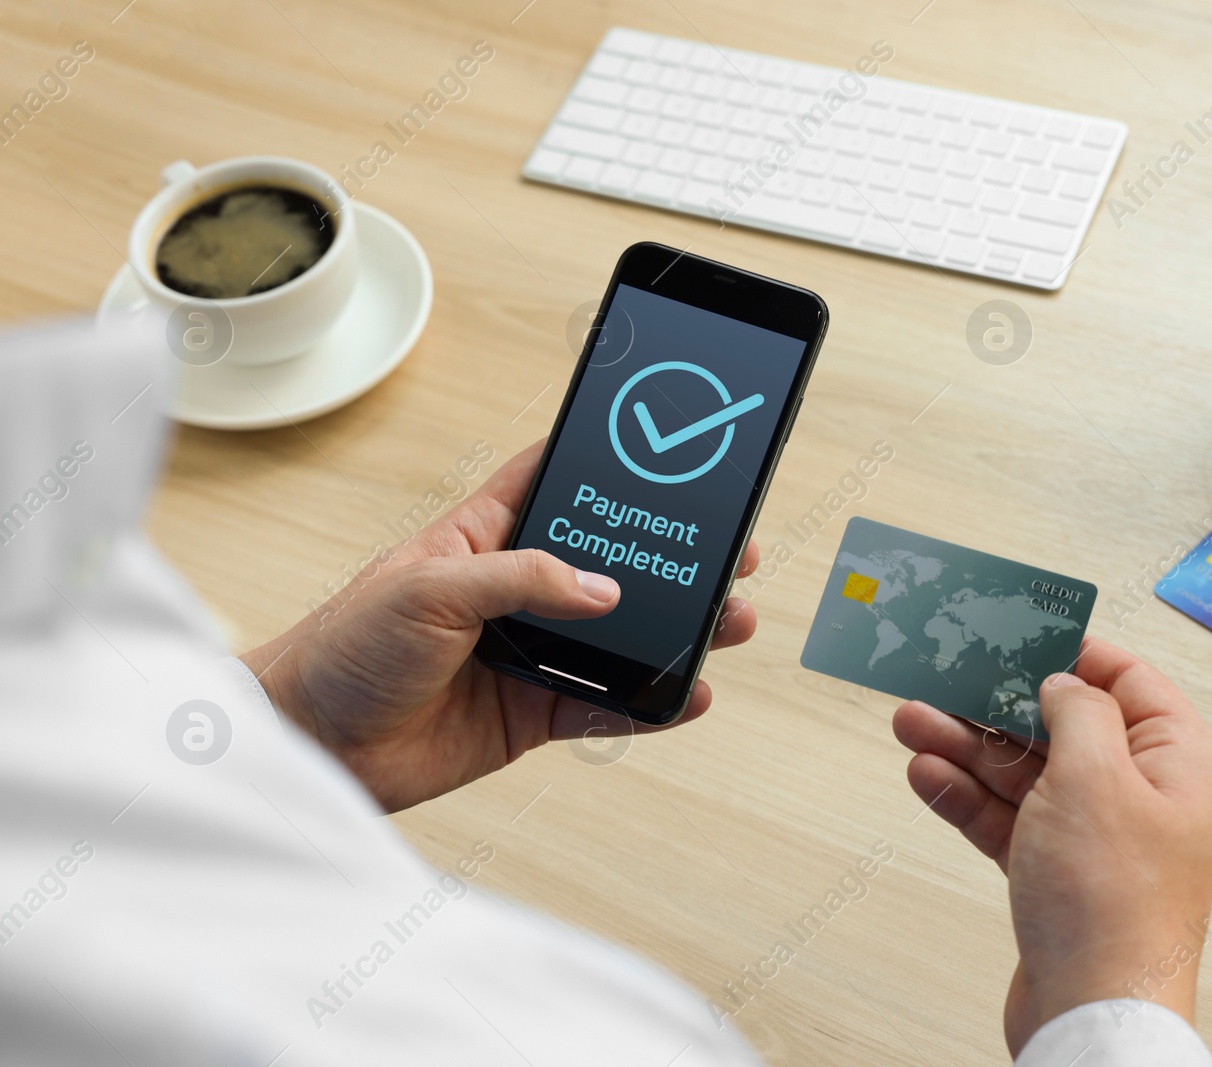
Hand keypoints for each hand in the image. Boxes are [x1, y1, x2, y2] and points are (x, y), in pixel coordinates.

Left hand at [240, 440, 759, 812]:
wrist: (314, 744)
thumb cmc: (345, 647)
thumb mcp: (427, 588)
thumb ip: (519, 579)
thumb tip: (601, 589)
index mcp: (485, 536)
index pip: (556, 482)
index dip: (609, 464)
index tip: (671, 451)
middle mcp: (516, 591)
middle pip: (612, 564)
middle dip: (672, 558)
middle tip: (730, 551)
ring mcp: (530, 652)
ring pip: (622, 637)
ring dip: (677, 632)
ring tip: (727, 622)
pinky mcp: (532, 713)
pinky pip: (605, 707)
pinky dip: (649, 704)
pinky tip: (686, 695)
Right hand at [892, 637, 1211, 1053]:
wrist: (1093, 1013)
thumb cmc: (1113, 904)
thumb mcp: (1095, 776)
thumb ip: (1076, 712)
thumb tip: (1063, 682)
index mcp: (1179, 761)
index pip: (1126, 679)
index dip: (1069, 650)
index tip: (1015, 629)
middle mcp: (1144, 795)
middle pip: (1063, 725)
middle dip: (997, 702)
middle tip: (942, 676)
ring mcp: (1099, 838)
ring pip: (1026, 772)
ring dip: (968, 746)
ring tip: (912, 720)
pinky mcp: (1058, 875)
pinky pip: (1009, 820)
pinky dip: (968, 797)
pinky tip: (928, 773)